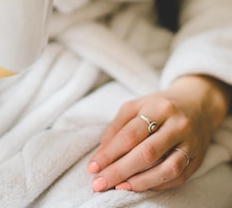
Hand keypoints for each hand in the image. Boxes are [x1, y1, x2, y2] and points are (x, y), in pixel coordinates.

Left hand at [87, 75, 230, 192]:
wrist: (198, 103)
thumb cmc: (160, 105)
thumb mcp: (137, 105)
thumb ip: (118, 126)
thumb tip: (102, 152)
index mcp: (159, 107)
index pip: (131, 134)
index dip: (110, 153)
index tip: (92, 167)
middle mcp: (177, 125)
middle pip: (147, 153)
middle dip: (120, 171)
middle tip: (99, 183)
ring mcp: (191, 143)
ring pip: (166, 169)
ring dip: (140, 182)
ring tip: (119, 187)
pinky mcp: (198, 159)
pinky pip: (177, 178)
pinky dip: (157, 185)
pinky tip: (139, 187)